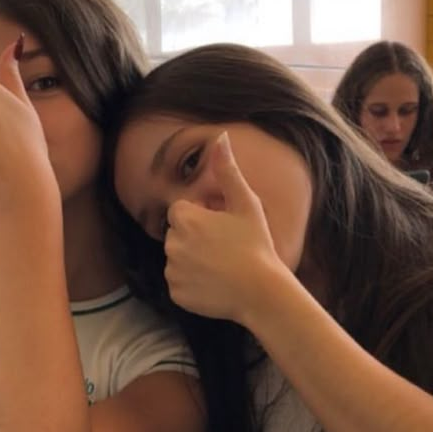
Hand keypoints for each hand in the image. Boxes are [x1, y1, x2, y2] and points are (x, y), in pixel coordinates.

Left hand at [164, 132, 284, 323]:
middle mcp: (171, 244)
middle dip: (194, 238)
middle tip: (224, 248)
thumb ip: (227, 171)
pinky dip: (193, 284)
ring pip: (178, 260)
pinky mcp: (176, 294)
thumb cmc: (255, 245)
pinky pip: (180, 284)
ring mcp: (172, 271)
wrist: (260, 291)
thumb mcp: (245, 203)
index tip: (221, 226)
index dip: (201, 216)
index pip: (181, 210)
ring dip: (193, 261)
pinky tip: (215, 284)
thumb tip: (220, 137)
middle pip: (177, 235)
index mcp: (184, 218)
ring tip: (221, 266)